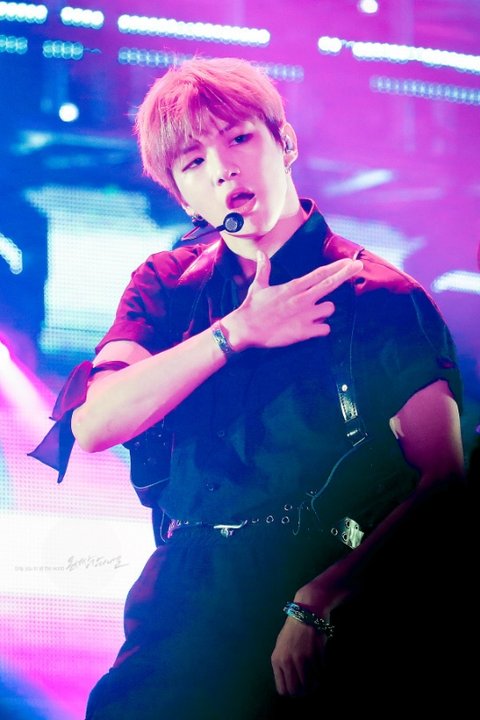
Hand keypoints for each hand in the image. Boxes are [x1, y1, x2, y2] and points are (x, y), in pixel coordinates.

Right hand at [223, 251, 362, 350]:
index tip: (350, 261)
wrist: (245, 329)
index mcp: (293, 287)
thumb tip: (260, 253)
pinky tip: (313, 328)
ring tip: (313, 314)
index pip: (320, 274)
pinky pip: (325, 329)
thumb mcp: (259, 285)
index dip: (337, 267)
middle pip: (330, 284)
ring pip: (330, 309)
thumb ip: (264, 269)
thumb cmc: (252, 307)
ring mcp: (304, 316)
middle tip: (359, 266)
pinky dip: (322, 329)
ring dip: (325, 311)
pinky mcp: (304, 332)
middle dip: (345, 274)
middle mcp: (302, 299)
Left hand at [271, 615, 327, 695]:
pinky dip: (322, 670)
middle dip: (305, 692)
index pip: (283, 690)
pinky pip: (320, 672)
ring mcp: (302, 658)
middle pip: (296, 691)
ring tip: (317, 676)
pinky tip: (321, 661)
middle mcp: (287, 661)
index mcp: (277, 660)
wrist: (306, 612)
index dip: (292, 693)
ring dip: (315, 683)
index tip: (299, 688)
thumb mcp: (281, 646)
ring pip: (310, 685)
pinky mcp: (315, 654)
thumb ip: (283, 665)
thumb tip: (289, 685)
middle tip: (310, 686)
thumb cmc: (293, 630)